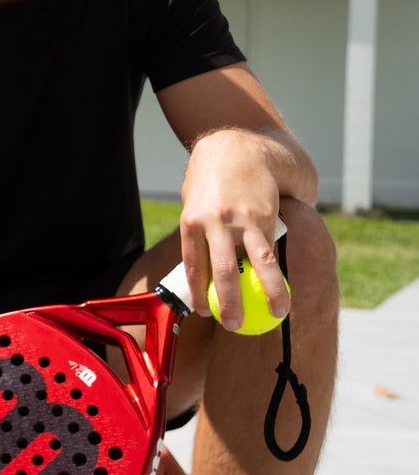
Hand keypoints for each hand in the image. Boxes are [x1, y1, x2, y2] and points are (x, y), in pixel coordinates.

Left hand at [178, 131, 288, 330]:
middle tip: (235, 324)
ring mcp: (244, 219)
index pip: (194, 266)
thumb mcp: (194, 207)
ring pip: (260, 263)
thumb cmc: (210, 185)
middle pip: (224, 271)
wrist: (238, 149)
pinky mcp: (268, 216)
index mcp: (190, 222)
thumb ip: (198, 238)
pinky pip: (272, 248)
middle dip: (230, 302)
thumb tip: (203, 276)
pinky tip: (284, 286)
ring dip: (269, 291)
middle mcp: (216, 222)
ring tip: (279, 313)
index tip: (203, 312)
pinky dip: (277, 270)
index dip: (198, 292)